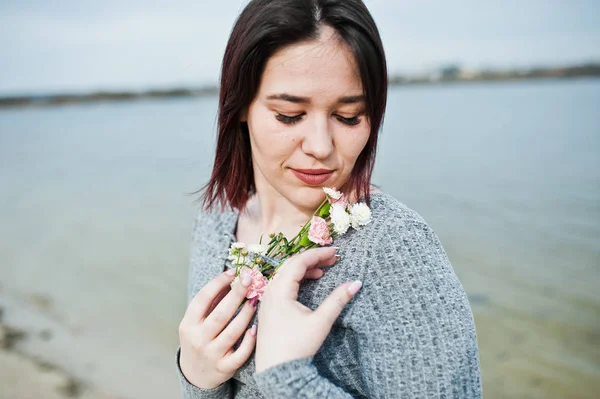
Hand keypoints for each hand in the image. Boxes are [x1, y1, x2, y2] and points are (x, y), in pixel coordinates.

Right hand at [178, 269, 257, 388]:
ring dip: (246, 313)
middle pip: (220, 313)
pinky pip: (240, 353)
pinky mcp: (224, 367)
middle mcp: (198, 339)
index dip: (217, 283)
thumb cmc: (199, 339)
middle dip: (237, 294)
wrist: (195, 375)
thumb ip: (211, 303)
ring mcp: (211, 354)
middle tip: (249, 279)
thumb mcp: (196, 322)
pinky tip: (256, 328)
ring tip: (255, 299)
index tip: (232, 271)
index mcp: (188, 324)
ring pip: (233, 331)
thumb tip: (230, 279)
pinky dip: (249, 341)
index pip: (202, 299)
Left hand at [254, 247, 362, 372]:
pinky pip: (281, 284)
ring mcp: (267, 300)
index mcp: (279, 291)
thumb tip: (356, 283)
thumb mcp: (320, 322)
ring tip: (322, 271)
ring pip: (285, 274)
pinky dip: (296, 279)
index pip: (299, 262)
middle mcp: (270, 292)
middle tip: (332, 259)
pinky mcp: (268, 308)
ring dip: (304, 269)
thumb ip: (338, 300)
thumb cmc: (297, 347)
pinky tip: (309, 283)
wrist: (277, 372)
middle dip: (312, 259)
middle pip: (290, 265)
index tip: (336, 252)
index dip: (318, 254)